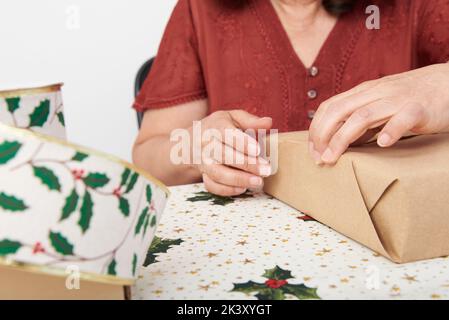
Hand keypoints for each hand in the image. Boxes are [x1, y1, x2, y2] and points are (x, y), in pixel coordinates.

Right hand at [189, 110, 272, 195]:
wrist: (191, 141)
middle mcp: (206, 145)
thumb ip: (250, 121)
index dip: (242, 142)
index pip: (226, 134)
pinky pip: (212, 186)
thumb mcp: (232, 118)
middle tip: (266, 170)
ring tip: (258, 182)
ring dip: (239, 180)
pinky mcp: (203, 175)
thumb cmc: (218, 128)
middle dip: (246, 164)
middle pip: (224, 155)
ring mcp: (204, 162)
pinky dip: (227, 190)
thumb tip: (268, 123)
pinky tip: (243, 188)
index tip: (257, 150)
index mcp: (215, 127)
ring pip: (218, 174)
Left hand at [309, 63, 448, 164]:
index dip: (316, 128)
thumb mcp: (379, 103)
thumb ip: (360, 117)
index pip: (330, 106)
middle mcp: (376, 93)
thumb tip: (338, 139)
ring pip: (363, 116)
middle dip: (322, 135)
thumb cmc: (411, 98)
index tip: (312, 150)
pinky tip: (382, 144)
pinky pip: (403, 118)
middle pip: (339, 111)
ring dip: (342, 138)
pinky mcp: (420, 108)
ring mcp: (397, 99)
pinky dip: (391, 131)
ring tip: (332, 157)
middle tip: (318, 158)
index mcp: (364, 92)